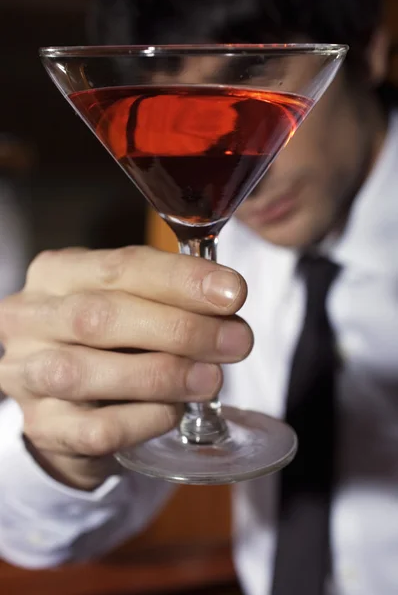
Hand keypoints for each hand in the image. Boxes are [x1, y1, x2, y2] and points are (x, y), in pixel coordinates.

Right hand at [0, 246, 252, 489]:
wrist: (66, 401)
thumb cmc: (108, 340)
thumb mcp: (130, 304)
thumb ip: (168, 299)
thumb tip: (227, 312)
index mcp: (57, 273)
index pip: (121, 266)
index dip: (181, 279)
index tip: (233, 293)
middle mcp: (31, 318)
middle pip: (102, 316)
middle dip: (180, 328)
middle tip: (236, 340)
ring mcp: (27, 374)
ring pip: (90, 372)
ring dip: (164, 374)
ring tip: (212, 378)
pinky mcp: (42, 427)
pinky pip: (97, 428)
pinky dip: (145, 419)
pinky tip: (175, 413)